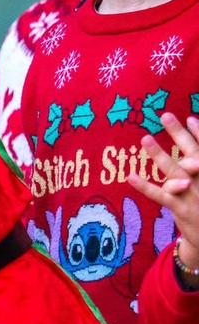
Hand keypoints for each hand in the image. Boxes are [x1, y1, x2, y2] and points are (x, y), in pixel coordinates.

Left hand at [129, 112, 198, 270]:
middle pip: (192, 154)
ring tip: (145, 138)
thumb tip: (192, 143)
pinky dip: (146, 186)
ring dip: (159, 155)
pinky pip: (161, 195)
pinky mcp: (181, 208)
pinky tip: (131, 177)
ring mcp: (193, 194)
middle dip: (180, 134)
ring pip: (175, 172)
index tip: (190, 117)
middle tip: (165, 115)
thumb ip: (197, 165)